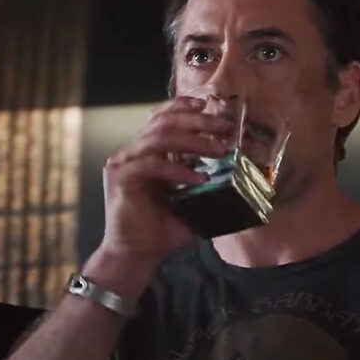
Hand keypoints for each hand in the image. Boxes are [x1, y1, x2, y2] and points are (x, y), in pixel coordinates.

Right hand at [82, 96, 231, 290]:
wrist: (137, 254)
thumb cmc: (162, 228)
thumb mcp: (189, 200)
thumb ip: (204, 181)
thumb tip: (238, 172)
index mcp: (145, 152)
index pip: (161, 118)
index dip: (183, 106)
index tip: (207, 105)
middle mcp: (132, 152)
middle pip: (163, 122)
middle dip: (196, 121)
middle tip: (222, 127)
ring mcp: (124, 163)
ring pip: (158, 138)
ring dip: (192, 141)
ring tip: (218, 150)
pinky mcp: (121, 178)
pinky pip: (152, 165)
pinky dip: (177, 170)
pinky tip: (197, 178)